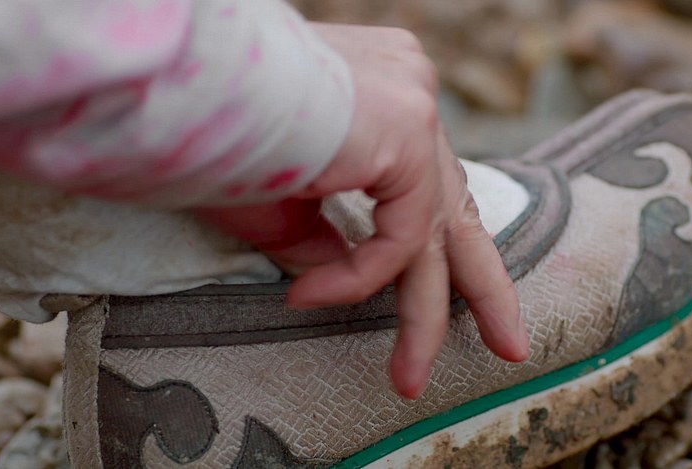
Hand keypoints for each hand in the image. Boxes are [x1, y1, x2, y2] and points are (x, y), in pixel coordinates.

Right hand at [200, 23, 528, 399]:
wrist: (184, 79)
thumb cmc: (212, 134)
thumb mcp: (273, 203)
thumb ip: (321, 239)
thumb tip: (344, 277)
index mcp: (379, 100)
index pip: (424, 183)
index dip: (435, 245)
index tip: (432, 294)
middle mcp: (407, 93)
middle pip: (454, 208)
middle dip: (481, 286)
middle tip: (507, 344)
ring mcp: (413, 105)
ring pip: (433, 231)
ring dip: (422, 316)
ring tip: (410, 379)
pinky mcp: (407, 125)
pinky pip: (401, 233)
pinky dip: (359, 277)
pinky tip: (309, 295)